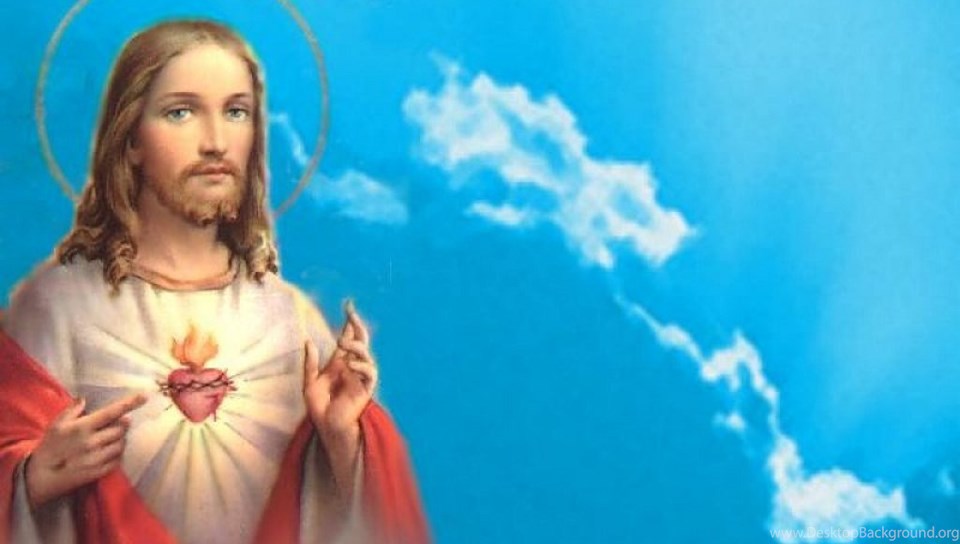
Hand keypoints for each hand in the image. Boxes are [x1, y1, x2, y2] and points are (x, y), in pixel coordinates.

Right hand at [25, 393, 146, 508]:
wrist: (41, 476)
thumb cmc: (49, 447)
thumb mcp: (56, 424)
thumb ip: (72, 410)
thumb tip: (85, 399)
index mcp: (82, 428)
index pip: (111, 413)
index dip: (129, 403)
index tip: (144, 396)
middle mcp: (92, 442)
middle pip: (121, 429)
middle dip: (122, 424)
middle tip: (114, 425)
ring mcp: (97, 459)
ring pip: (122, 444)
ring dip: (120, 439)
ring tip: (109, 438)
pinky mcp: (99, 472)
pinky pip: (118, 459)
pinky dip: (117, 453)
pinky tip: (107, 451)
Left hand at [302, 300, 377, 439]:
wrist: (327, 427)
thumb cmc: (319, 408)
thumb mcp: (310, 382)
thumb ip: (311, 362)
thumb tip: (309, 340)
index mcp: (340, 363)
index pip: (348, 337)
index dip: (349, 321)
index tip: (348, 304)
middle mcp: (352, 367)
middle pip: (361, 340)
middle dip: (357, 325)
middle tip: (350, 313)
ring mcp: (360, 377)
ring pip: (366, 354)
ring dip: (356, 345)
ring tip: (341, 342)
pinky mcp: (366, 389)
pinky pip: (370, 373)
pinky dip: (362, 365)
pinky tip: (350, 364)